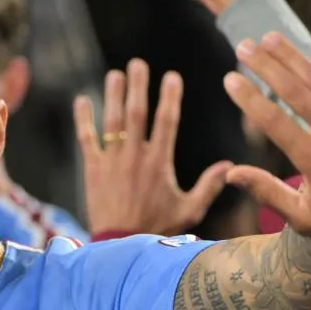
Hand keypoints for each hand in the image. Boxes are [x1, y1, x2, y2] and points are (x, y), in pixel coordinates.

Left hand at [74, 59, 231, 234]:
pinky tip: (81, 100)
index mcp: (160, 163)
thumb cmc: (157, 228)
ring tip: (115, 74)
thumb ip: (209, 186)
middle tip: (138, 63)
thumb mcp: (189, 210)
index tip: (172, 76)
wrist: (120, 246)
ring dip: (112, 95)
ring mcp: (111, 161)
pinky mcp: (92, 170)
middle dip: (138, 86)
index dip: (170, 97)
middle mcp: (135, 157)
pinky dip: (83, 119)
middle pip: (136, 113)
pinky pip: (86, 139)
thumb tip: (230, 165)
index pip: (167, 121)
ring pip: (111, 121)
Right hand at [224, 20, 310, 238]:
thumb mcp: (303, 216)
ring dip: (295, 56)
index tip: (229, 79)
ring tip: (271, 38)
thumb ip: (267, 192)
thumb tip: (230, 173)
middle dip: (265, 67)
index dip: (249, 99)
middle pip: (294, 93)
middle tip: (243, 46)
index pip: (273, 122)